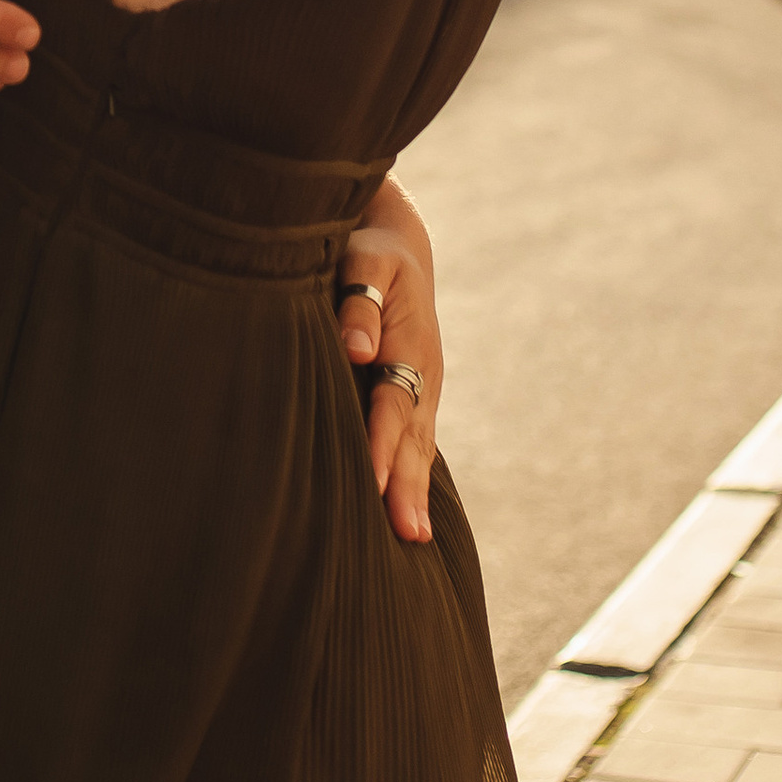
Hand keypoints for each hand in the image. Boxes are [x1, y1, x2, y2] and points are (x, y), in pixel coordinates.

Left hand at [336, 217, 444, 542]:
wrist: (396, 243)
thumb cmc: (368, 251)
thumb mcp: (363, 261)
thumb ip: (359, 303)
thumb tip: (357, 349)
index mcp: (410, 343)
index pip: (393, 403)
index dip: (381, 444)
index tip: (372, 483)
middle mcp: (424, 371)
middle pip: (413, 437)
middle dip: (407, 486)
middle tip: (408, 535)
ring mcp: (424, 385)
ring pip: (419, 445)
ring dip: (416, 490)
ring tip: (415, 538)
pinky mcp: (416, 394)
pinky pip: (416, 440)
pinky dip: (414, 476)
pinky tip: (409, 511)